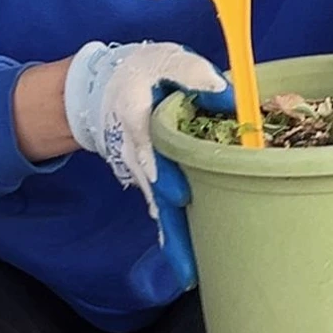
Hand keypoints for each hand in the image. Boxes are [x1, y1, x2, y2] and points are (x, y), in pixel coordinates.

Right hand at [63, 41, 232, 288]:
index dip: (164, 172)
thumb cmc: (142, 71)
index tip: (180, 196)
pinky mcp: (146, 177)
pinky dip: (170, 230)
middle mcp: (134, 149)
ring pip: (156, 205)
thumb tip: (228, 95)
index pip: (149, 146)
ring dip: (172, 237)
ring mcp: (139, 168)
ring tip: (189, 272)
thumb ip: (192, 73)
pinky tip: (184, 259)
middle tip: (188, 265)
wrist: (104, 88)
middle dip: (171, 226)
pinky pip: (158, 205)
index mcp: (135, 114)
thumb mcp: (165, 60)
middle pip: (154, 191)